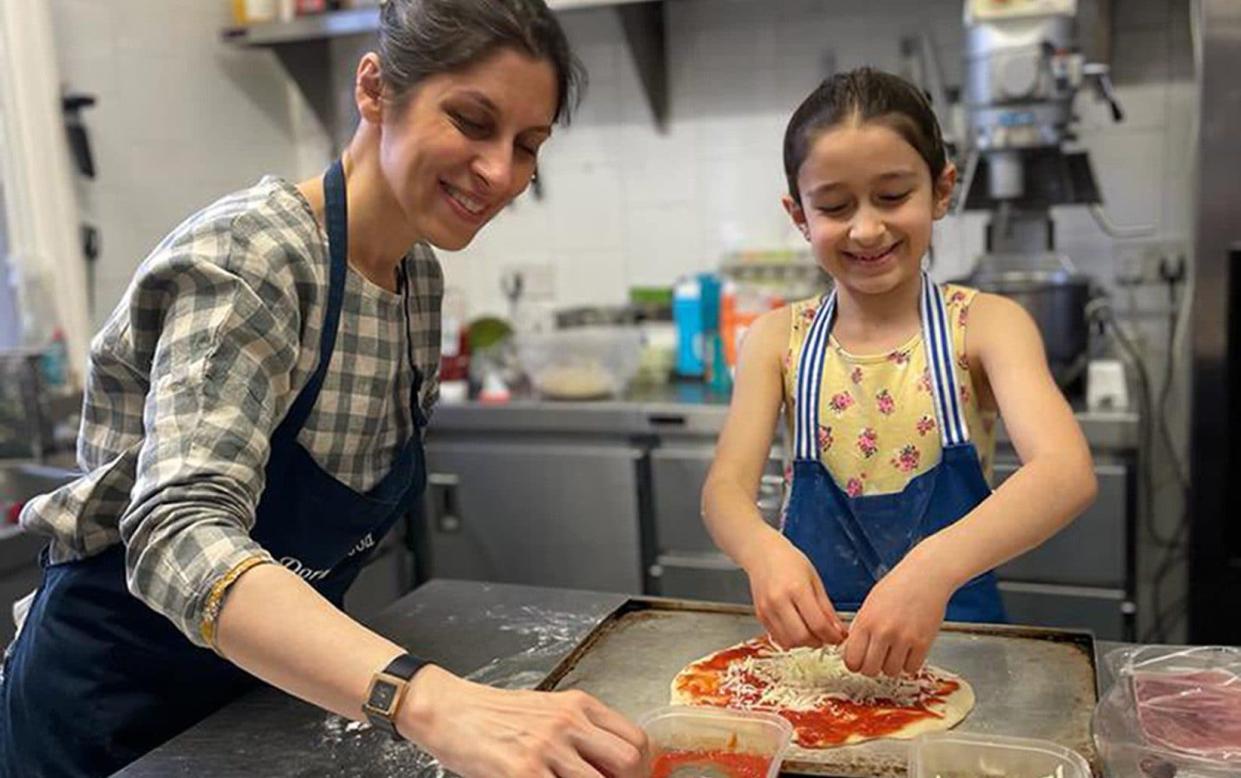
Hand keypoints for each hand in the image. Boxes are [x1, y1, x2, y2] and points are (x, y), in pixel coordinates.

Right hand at [400, 665, 647, 777]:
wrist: (448, 710)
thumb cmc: (494, 715)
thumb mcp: (546, 711)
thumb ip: (579, 733)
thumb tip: (607, 768)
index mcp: (578, 705)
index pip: (635, 740)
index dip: (640, 770)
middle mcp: (568, 722)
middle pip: (628, 761)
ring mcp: (547, 748)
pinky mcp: (523, 772)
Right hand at [743, 531, 847, 647]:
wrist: (762, 554)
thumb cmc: (790, 562)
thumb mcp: (815, 581)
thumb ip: (826, 609)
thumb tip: (839, 632)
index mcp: (797, 589)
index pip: (818, 624)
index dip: (832, 636)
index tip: (839, 638)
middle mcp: (779, 601)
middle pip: (802, 637)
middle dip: (818, 642)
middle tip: (826, 636)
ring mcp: (767, 610)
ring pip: (789, 642)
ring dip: (804, 643)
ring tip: (811, 632)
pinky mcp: (760, 615)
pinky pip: (777, 638)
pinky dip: (791, 640)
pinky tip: (797, 629)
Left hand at [841, 554, 953, 676]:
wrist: (926, 576)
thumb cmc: (897, 587)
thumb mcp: (869, 604)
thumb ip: (861, 628)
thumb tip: (853, 651)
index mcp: (866, 621)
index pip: (851, 659)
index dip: (854, 663)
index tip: (858, 661)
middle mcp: (883, 632)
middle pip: (869, 671)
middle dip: (871, 667)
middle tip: (876, 659)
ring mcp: (904, 639)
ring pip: (891, 672)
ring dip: (891, 666)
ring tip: (894, 651)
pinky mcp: (923, 643)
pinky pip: (911, 669)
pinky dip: (908, 664)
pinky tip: (907, 651)